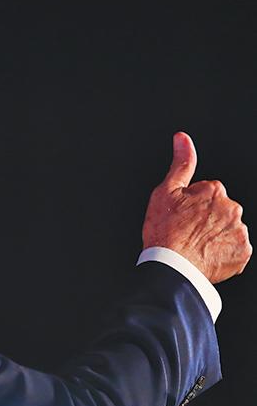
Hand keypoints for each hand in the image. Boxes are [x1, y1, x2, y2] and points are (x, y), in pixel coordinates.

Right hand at [142, 132, 250, 282]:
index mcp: (215, 191)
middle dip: (206, 219)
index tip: (180, 217)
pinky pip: (235, 250)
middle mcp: (232, 208)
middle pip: (220, 210)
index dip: (190, 205)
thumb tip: (182, 138)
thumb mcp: (164, 193)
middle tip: (186, 233)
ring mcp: (239, 231)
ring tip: (195, 247)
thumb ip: (180, 164)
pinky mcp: (243, 253)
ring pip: (227, 229)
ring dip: (215, 235)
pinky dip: (222, 253)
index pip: (207, 193)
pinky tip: (206, 256)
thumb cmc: (163, 232)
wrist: (171, 267)